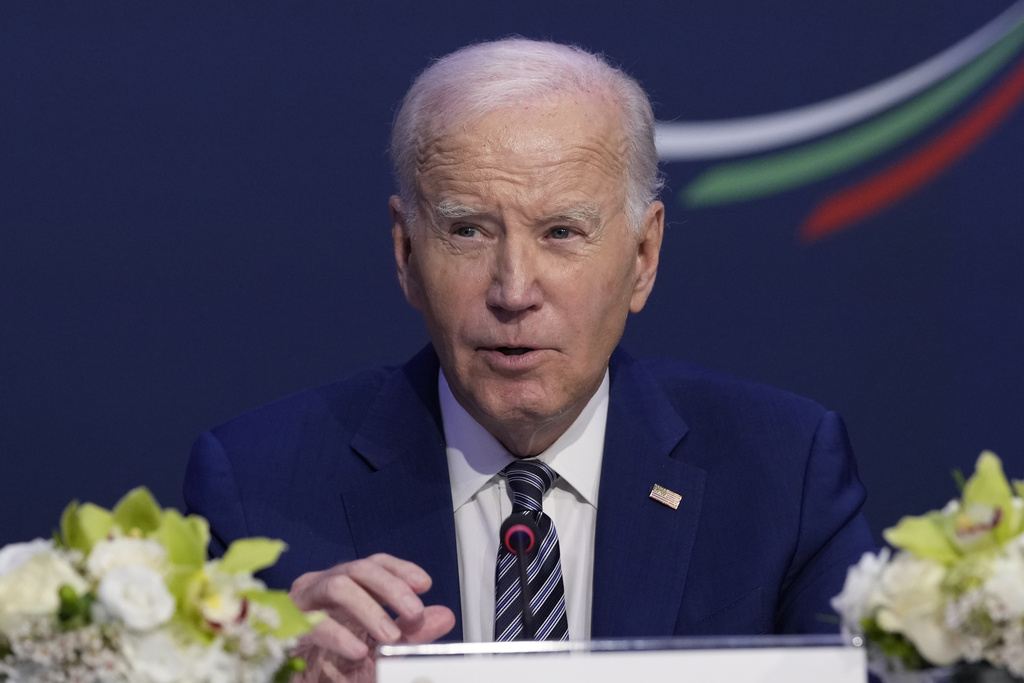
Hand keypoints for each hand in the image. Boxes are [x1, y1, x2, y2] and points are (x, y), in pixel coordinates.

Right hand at [288, 553, 455, 682]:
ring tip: (390, 635)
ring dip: (369, 608)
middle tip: (414, 612)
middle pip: (359, 568)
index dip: (400, 569)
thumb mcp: (380, 645)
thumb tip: (444, 616)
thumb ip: (411, 630)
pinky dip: (340, 637)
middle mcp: (323, 585)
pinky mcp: (287, 628)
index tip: (424, 584)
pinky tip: (359, 650)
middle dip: (391, 587)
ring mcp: (303, 603)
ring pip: (338, 587)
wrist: (300, 680)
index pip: (374, 563)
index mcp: (345, 584)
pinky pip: (314, 625)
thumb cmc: (336, 658)